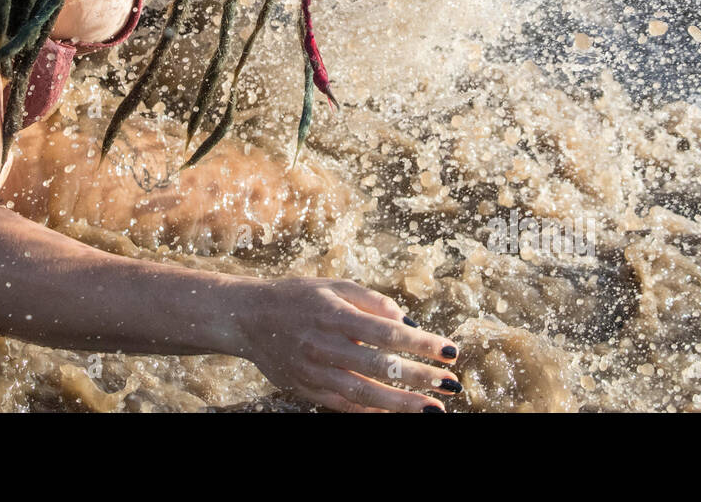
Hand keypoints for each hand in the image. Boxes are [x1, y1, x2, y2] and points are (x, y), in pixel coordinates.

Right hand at [233, 277, 460, 411]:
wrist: (248, 318)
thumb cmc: (298, 297)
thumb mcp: (333, 285)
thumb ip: (372, 301)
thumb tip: (407, 322)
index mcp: (333, 314)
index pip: (386, 332)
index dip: (421, 344)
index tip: (450, 351)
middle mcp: (324, 345)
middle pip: (380, 367)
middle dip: (420, 377)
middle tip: (452, 384)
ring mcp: (314, 371)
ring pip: (365, 394)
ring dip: (403, 404)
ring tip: (434, 409)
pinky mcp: (307, 390)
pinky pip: (346, 406)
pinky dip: (374, 413)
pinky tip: (399, 414)